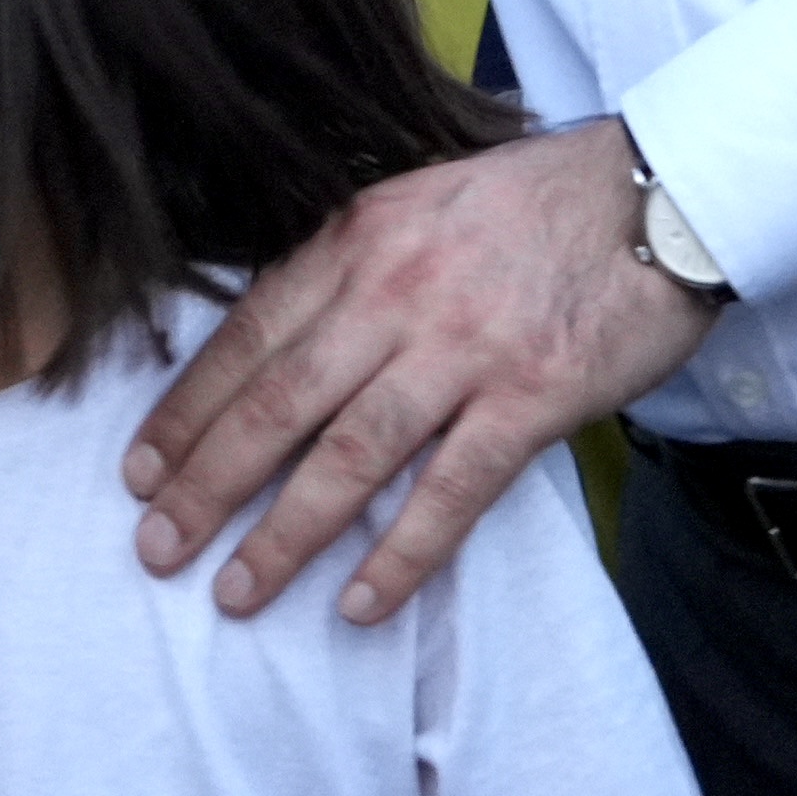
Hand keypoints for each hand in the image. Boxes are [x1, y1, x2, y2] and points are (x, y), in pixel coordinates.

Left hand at [124, 120, 718, 623]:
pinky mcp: (532, 397)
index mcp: (359, 238)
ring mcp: (464, 348)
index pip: (248, 335)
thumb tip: (273, 333)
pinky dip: (401, 553)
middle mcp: (396, 292)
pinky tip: (360, 603)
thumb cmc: (533, 203)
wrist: (657, 191)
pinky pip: (451, 490)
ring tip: (235, 592)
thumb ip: (349, 263)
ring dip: (285, 534)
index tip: (139, 470)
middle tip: (155, 549)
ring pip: (351, 455)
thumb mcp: (417, 201)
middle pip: (279, 403)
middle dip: (207, 483)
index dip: (187, 409)